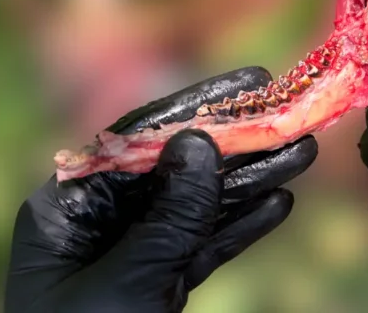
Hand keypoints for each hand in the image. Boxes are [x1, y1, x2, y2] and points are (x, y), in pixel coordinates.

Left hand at [5, 67, 317, 312]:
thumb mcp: (126, 283)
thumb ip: (169, 215)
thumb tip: (200, 143)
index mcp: (65, 208)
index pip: (137, 139)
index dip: (198, 106)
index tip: (249, 81)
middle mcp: (96, 222)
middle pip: (175, 168)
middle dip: (236, 144)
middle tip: (291, 115)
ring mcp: (128, 253)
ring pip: (196, 207)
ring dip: (250, 182)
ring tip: (302, 156)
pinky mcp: (155, 285)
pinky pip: (201, 248)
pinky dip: (240, 228)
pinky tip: (278, 205)